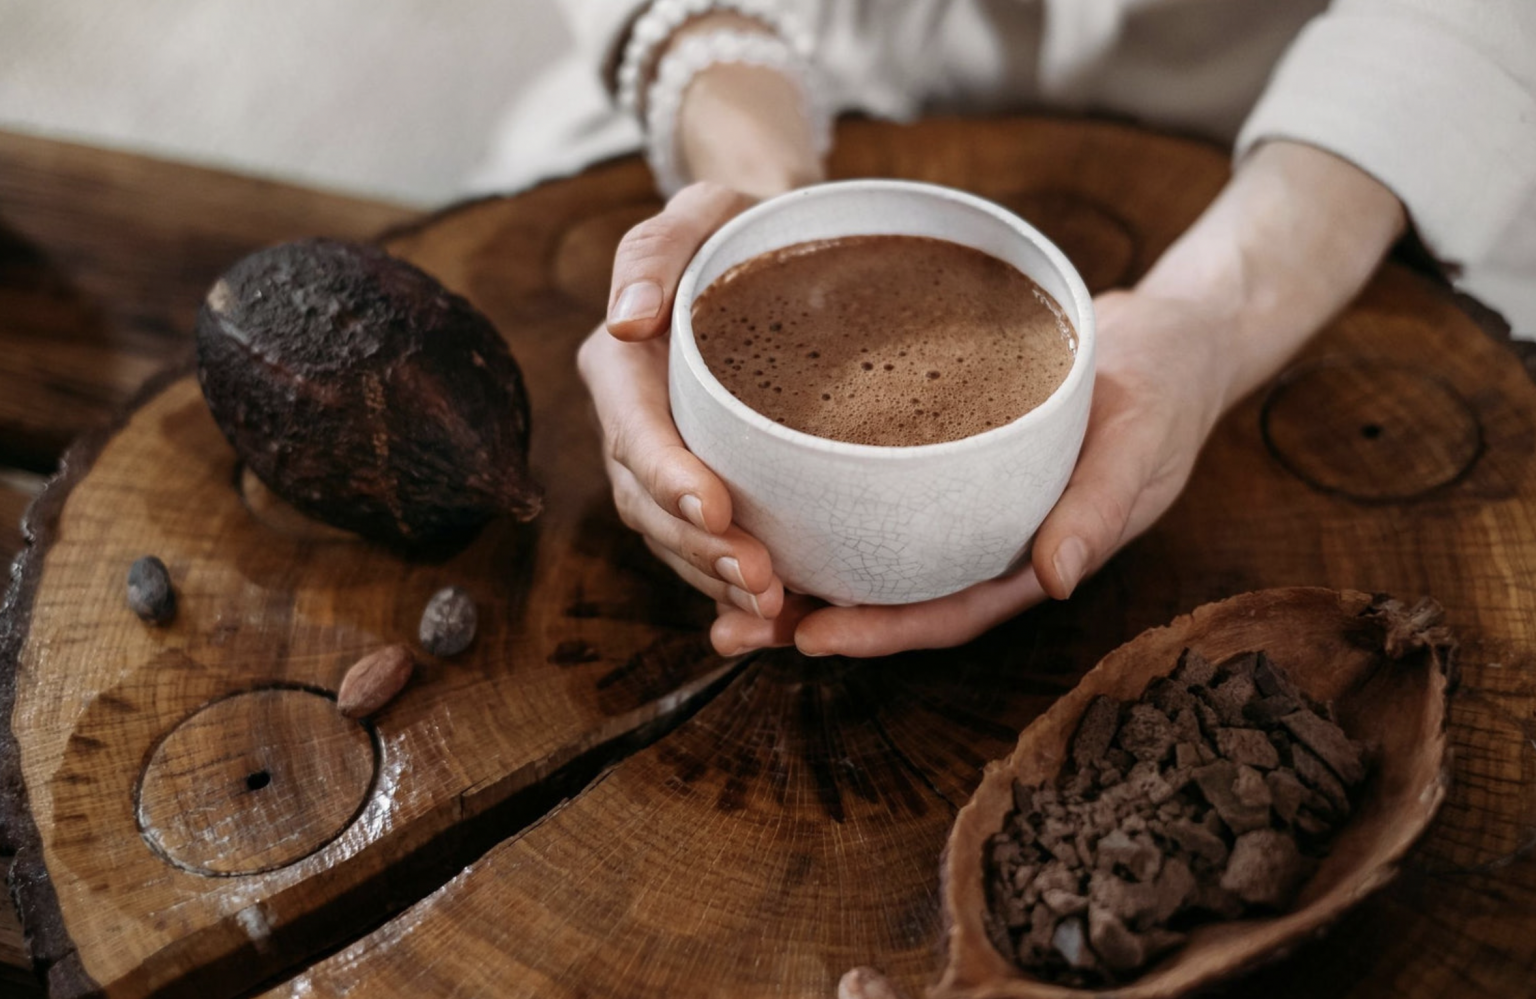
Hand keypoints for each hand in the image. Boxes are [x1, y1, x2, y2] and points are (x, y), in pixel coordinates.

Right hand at [578, 182, 788, 622]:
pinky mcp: (702, 486)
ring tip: (775, 610)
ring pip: (673, 539)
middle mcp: (632, 423)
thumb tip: (628, 320)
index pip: (633, 429)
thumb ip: (656, 251)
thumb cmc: (739, 227)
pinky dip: (731, 588)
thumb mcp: (701, 211)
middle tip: (762, 581)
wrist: (774, 254)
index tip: (714, 508)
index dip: (666, 475)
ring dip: (716, 580)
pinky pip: (704, 548)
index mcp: (621, 365)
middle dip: (698, 550)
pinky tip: (778, 619)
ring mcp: (663, 463)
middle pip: (648, 503)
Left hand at [710, 290, 1229, 656]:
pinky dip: (817, 502)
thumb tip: (1059, 577)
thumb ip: (1101, 508)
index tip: (811, 637)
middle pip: (889, 594)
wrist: (1164, 340)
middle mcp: (981, 541)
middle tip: (728, 629)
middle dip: (812, 618)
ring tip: (714, 575)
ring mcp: (957, 503)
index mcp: (1029, 557)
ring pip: (868, 551)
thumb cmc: (1160, 394)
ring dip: (797, 569)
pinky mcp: (938, 458)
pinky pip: (872, 491)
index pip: (946, 610)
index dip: (881, 631)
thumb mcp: (1141, 443)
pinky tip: (757, 496)